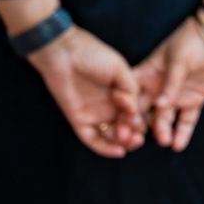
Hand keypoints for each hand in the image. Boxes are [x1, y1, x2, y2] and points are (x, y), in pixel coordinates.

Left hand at [27, 26, 146, 157]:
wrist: (63, 51)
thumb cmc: (92, 54)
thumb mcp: (119, 68)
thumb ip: (131, 89)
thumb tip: (135, 111)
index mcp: (122, 94)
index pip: (137, 114)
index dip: (140, 119)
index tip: (136, 116)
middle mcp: (110, 107)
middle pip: (127, 129)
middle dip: (134, 134)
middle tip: (134, 133)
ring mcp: (95, 114)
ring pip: (112, 137)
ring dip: (122, 142)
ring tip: (125, 136)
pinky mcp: (79, 120)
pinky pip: (93, 140)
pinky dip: (106, 148)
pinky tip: (118, 151)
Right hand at [133, 15, 203, 151]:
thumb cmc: (190, 42)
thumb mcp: (178, 60)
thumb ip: (170, 83)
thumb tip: (159, 105)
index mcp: (148, 73)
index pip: (131, 93)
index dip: (126, 107)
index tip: (122, 121)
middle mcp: (158, 88)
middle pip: (145, 110)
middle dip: (140, 124)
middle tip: (137, 140)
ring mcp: (175, 95)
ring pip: (165, 117)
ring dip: (163, 130)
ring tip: (165, 141)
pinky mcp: (193, 100)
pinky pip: (186, 120)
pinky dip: (183, 132)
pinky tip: (178, 145)